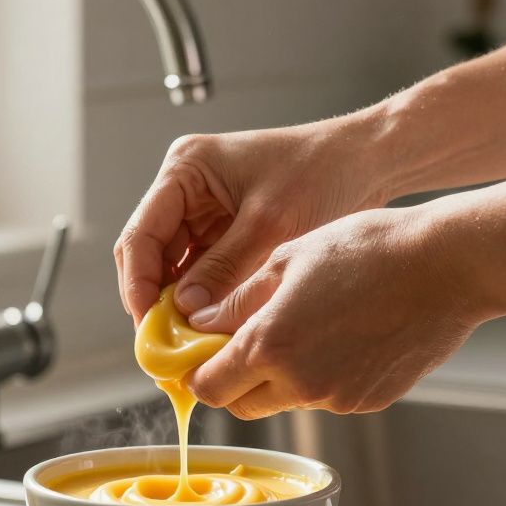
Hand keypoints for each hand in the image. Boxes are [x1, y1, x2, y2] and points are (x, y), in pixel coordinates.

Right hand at [113, 114, 391, 324]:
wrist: (366, 161)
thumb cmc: (323, 171)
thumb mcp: (270, 224)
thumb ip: (224, 268)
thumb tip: (186, 312)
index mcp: (186, 168)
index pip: (141, 234)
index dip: (138, 285)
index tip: (149, 326)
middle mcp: (186, 188)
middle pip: (150, 254)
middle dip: (154, 300)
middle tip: (163, 345)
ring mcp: (202, 210)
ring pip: (172, 268)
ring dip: (177, 305)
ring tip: (185, 343)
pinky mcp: (222, 231)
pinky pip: (199, 271)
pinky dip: (202, 300)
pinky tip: (207, 328)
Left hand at [184, 207, 486, 419]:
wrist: (450, 266)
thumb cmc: (371, 248)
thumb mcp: (288, 258)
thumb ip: (236, 300)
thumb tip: (197, 321)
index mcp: (270, 345)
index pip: (207, 387)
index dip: (197, 373)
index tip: (198, 355)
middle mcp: (301, 383)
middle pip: (242, 405)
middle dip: (235, 380)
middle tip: (246, 341)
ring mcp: (338, 399)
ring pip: (286, 400)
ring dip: (281, 376)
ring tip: (309, 324)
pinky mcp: (369, 402)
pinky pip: (327, 398)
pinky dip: (322, 376)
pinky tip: (345, 335)